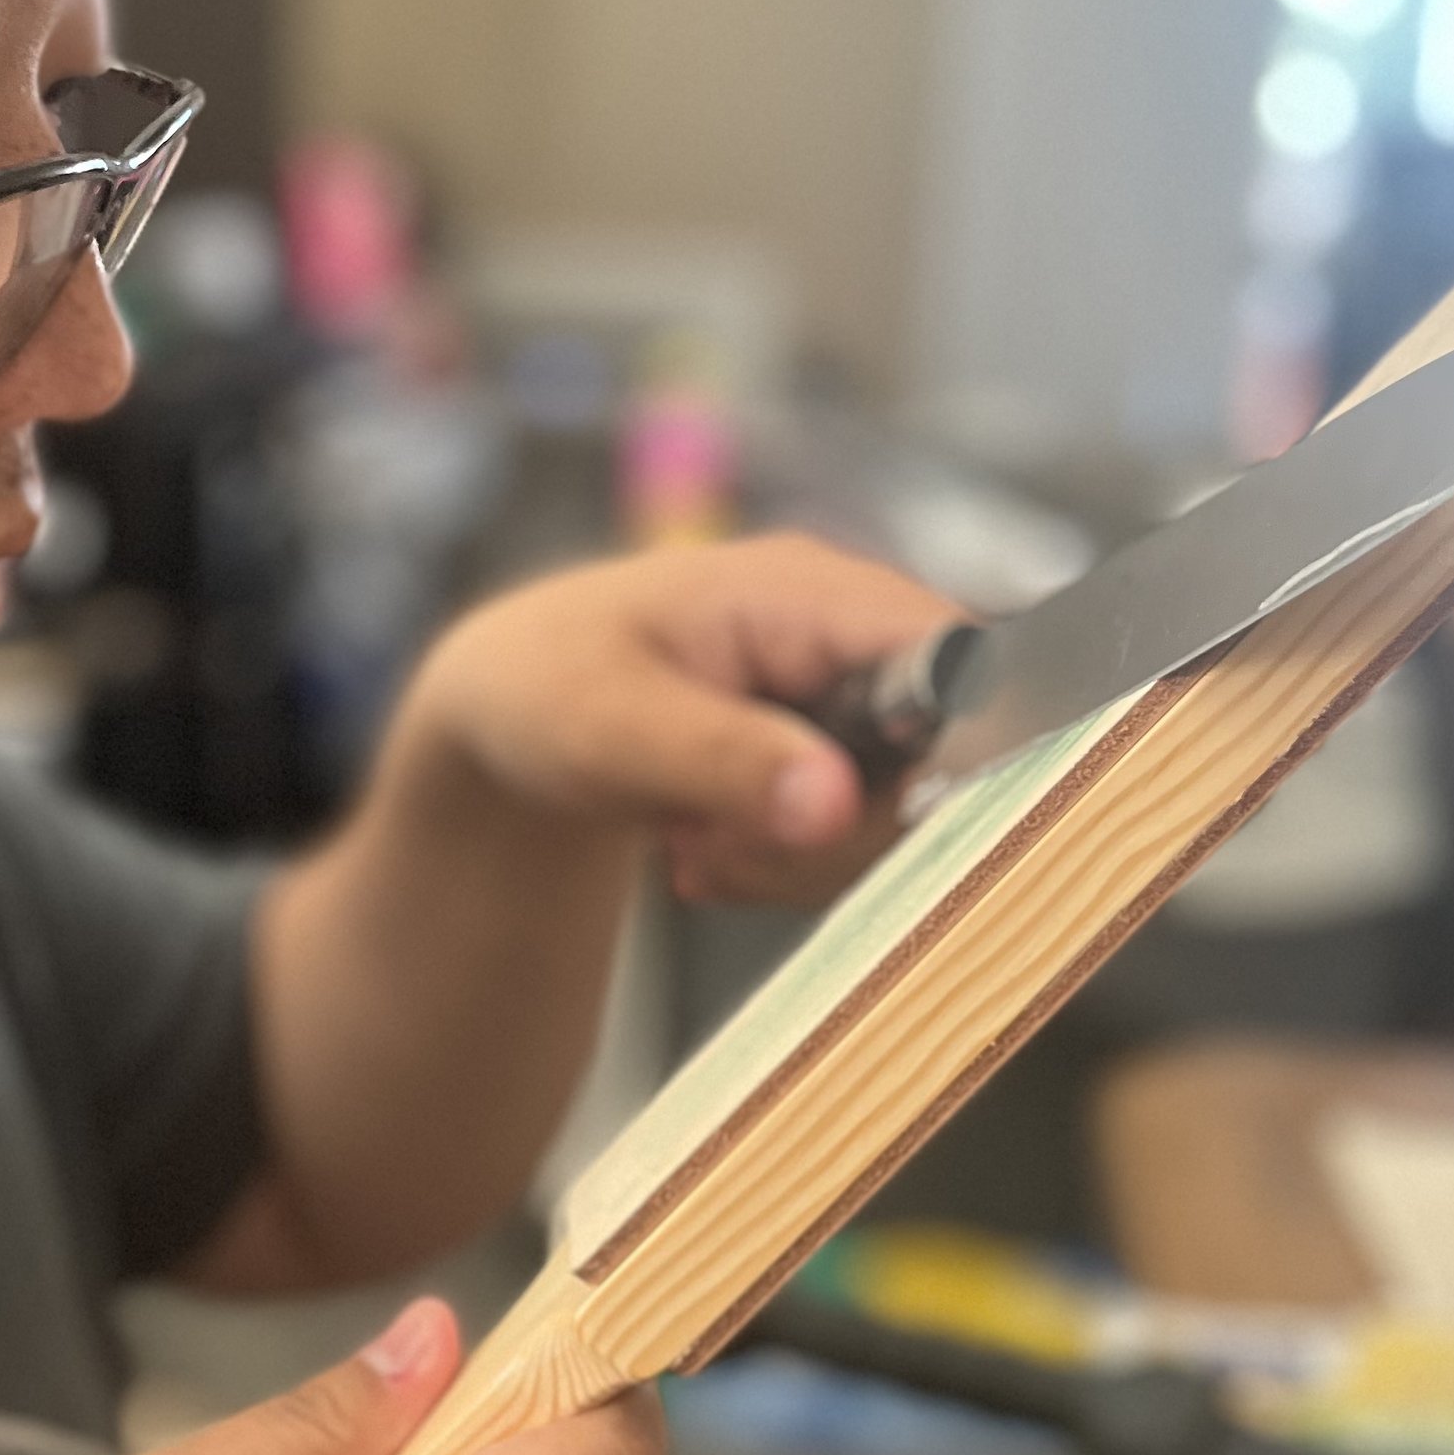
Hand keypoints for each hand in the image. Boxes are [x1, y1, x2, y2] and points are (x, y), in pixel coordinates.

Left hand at [396, 531, 958, 902]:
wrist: (500, 716)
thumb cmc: (539, 688)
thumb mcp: (609, 728)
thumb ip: (722, 760)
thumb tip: (835, 802)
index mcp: (806, 589)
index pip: (951, 656)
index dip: (953, 748)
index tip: (859, 827)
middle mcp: (846, 632)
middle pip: (939, 754)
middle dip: (842, 832)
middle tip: (729, 853)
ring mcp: (843, 693)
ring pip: (898, 811)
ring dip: (804, 861)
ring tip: (699, 848)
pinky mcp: (830, 749)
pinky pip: (856, 832)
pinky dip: (787, 865)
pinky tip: (707, 850)